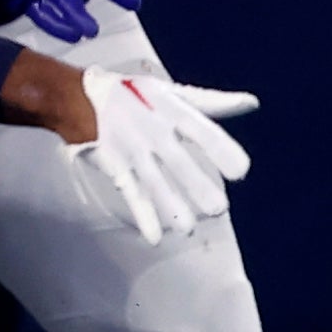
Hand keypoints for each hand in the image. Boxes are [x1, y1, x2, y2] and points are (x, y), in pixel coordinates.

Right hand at [66, 67, 260, 244]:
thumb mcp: (172, 94)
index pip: (200, 130)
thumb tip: (252, 102)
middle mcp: (151, 131)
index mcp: (170, 110)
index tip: (242, 170)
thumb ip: (213, 103)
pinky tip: (156, 237)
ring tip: (189, 229)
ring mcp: (131, 151)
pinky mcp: (115, 167)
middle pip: (177, 161)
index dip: (220, 149)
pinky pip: (131, 193)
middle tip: (219, 208)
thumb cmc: (135, 96)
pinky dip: (143, 215)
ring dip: (170, 205)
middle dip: (195, 184)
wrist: (79, 97)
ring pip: (153, 181)